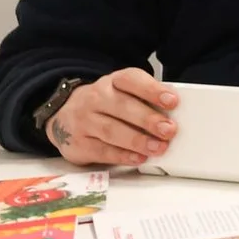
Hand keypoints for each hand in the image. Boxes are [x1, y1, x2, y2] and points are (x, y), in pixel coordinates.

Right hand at [46, 68, 177, 167]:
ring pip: (112, 130)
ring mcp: (84, 121)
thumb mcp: (122, 94)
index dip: (152, 89)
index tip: (172, 100)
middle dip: (148, 119)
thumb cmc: (105, 106)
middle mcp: (95, 98)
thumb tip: (175, 112)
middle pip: (123, 107)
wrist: (63, 117)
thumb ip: (145, 100)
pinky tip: (139, 158)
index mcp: (112, 82)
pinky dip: (123, 156)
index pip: (131, 80)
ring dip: (138, 140)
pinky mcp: (78, 144)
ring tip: (159, 147)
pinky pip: (102, 150)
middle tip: (169, 129)